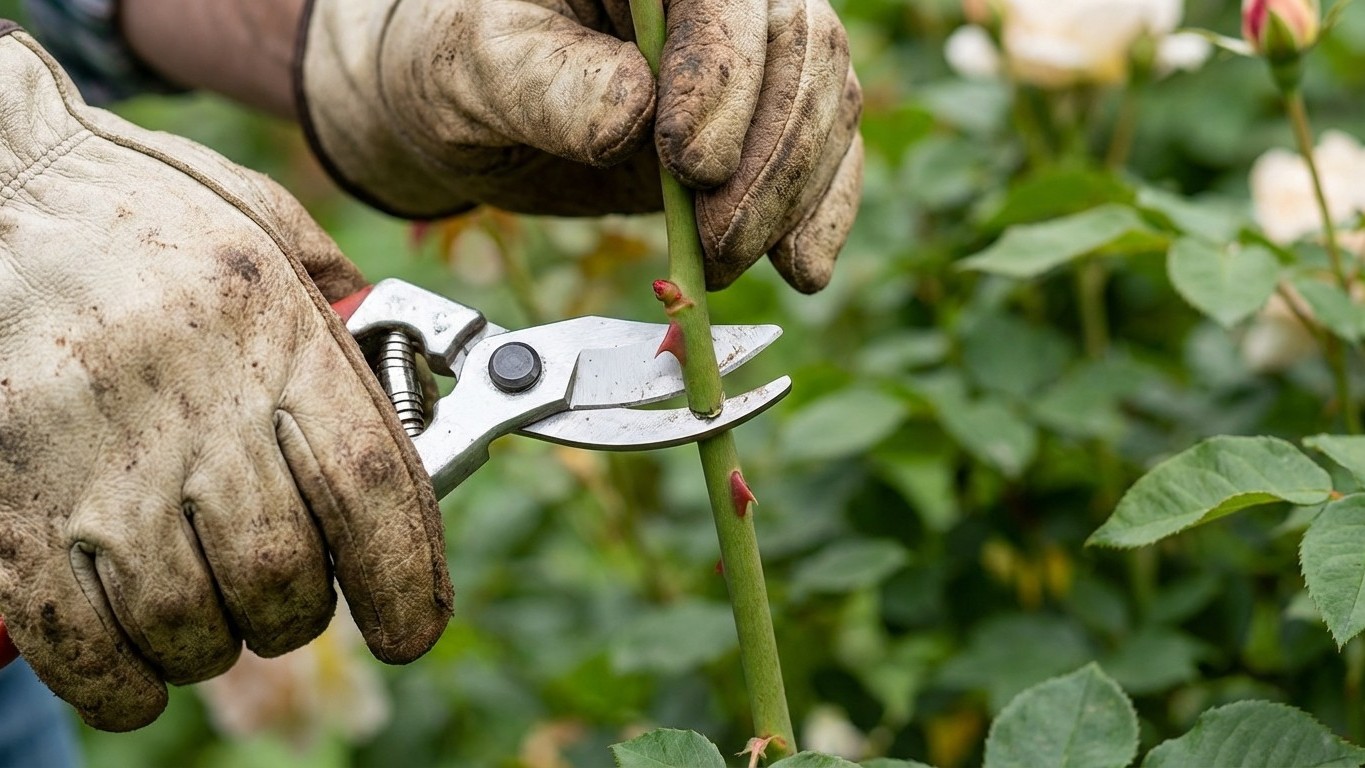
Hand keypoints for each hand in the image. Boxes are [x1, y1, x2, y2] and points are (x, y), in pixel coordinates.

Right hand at [0, 30, 450, 729]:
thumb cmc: (140, 212)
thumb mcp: (269, 230)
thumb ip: (348, 315)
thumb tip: (422, 397)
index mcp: (273, 338)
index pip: (371, 488)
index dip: (406, 580)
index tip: (412, 628)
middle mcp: (192, 408)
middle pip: (282, 574)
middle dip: (301, 611)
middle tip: (289, 594)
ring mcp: (94, 467)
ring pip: (189, 623)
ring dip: (217, 643)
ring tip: (213, 608)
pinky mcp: (13, 511)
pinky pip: (81, 645)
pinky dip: (122, 681)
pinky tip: (142, 666)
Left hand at [296, 0, 862, 292]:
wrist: (470, 113)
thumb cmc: (459, 67)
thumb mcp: (472, 68)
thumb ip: (547, 85)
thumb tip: (630, 117)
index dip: (723, 73)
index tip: (691, 163)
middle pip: (799, 45)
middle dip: (770, 155)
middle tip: (719, 238)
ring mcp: (749, 53)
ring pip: (827, 98)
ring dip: (793, 193)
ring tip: (729, 260)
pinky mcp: (761, 120)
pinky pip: (830, 152)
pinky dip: (824, 212)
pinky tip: (803, 269)